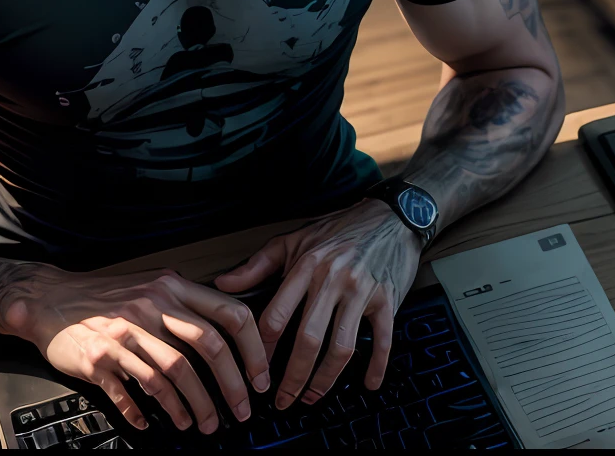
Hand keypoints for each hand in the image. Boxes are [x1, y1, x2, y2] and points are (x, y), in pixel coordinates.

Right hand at [9, 268, 269, 432]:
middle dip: (230, 386)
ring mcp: (123, 333)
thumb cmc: (103, 297)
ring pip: (171, 376)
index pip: (228, 314)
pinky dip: (143, 413)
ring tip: (200, 424)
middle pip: (206, 348)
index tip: (259, 377)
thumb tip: (229, 334)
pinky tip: (149, 423)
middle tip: (239, 411)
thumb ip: (186, 304)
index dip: (252, 349)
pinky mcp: (98, 359)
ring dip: (192, 407)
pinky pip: (128, 393)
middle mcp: (150, 307)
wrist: (48, 298)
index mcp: (170, 288)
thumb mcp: (150, 286)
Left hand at [214, 199, 422, 408]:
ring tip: (313, 396)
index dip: (262, 347)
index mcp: (305, 266)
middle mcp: (332, 279)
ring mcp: (362, 291)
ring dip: (325, 378)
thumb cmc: (339, 228)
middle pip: (308, 338)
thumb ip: (258, 265)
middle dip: (293, 376)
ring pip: (341, 346)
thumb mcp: (294, 239)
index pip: (277, 314)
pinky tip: (368, 383)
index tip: (254, 369)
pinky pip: (382, 338)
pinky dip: (377, 364)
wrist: (391, 215)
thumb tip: (223, 283)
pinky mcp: (388, 299)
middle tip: (283, 399)